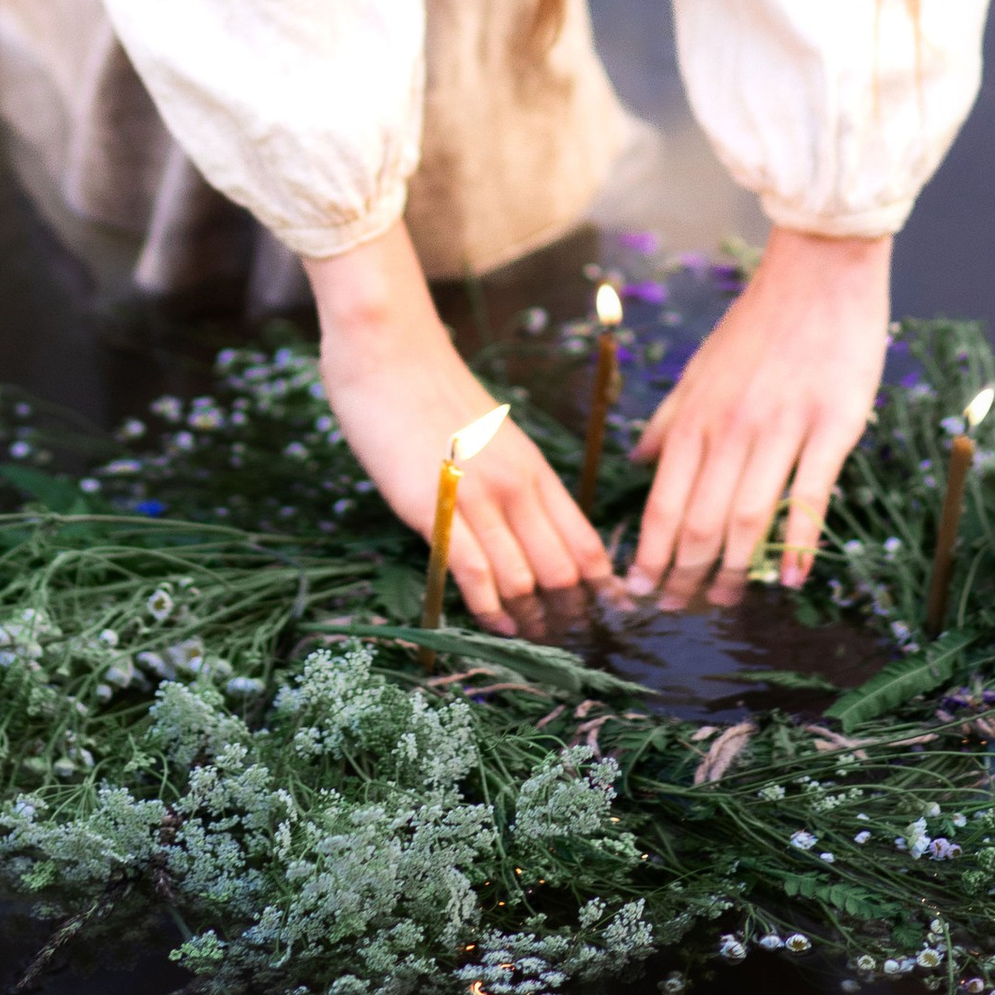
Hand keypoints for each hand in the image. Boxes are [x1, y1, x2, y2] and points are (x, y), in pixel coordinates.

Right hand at [308, 221, 609, 632]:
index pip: (588, 542)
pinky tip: (495, 625)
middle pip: (564, 569)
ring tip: (530, 642)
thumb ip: (515, 483)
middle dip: (570, 615)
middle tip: (564, 642)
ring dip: (532, 620)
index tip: (604, 620)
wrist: (390, 351)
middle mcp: (518, 485)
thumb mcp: (494, 439)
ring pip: (526, 578)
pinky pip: (477, 571)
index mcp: (537, 468)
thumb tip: (529, 535)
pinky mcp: (436, 506)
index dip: (602, 589)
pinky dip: (491, 608)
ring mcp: (478, 496)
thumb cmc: (434, 395)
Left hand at [627, 227, 892, 609]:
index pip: (662, 502)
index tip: (641, 593)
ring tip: (725, 602)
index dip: (648, 555)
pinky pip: (810, 496)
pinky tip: (788, 580)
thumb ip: (670, 418)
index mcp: (696, 415)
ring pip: (748, 519)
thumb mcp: (701, 366)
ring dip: (733, 572)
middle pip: (700, 522)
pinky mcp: (833, 427)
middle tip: (680, 611)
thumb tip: (638, 461)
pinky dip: (797, 544)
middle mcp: (732, 428)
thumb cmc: (758, 321)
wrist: (819, 270)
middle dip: (684, 576)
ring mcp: (783, 429)